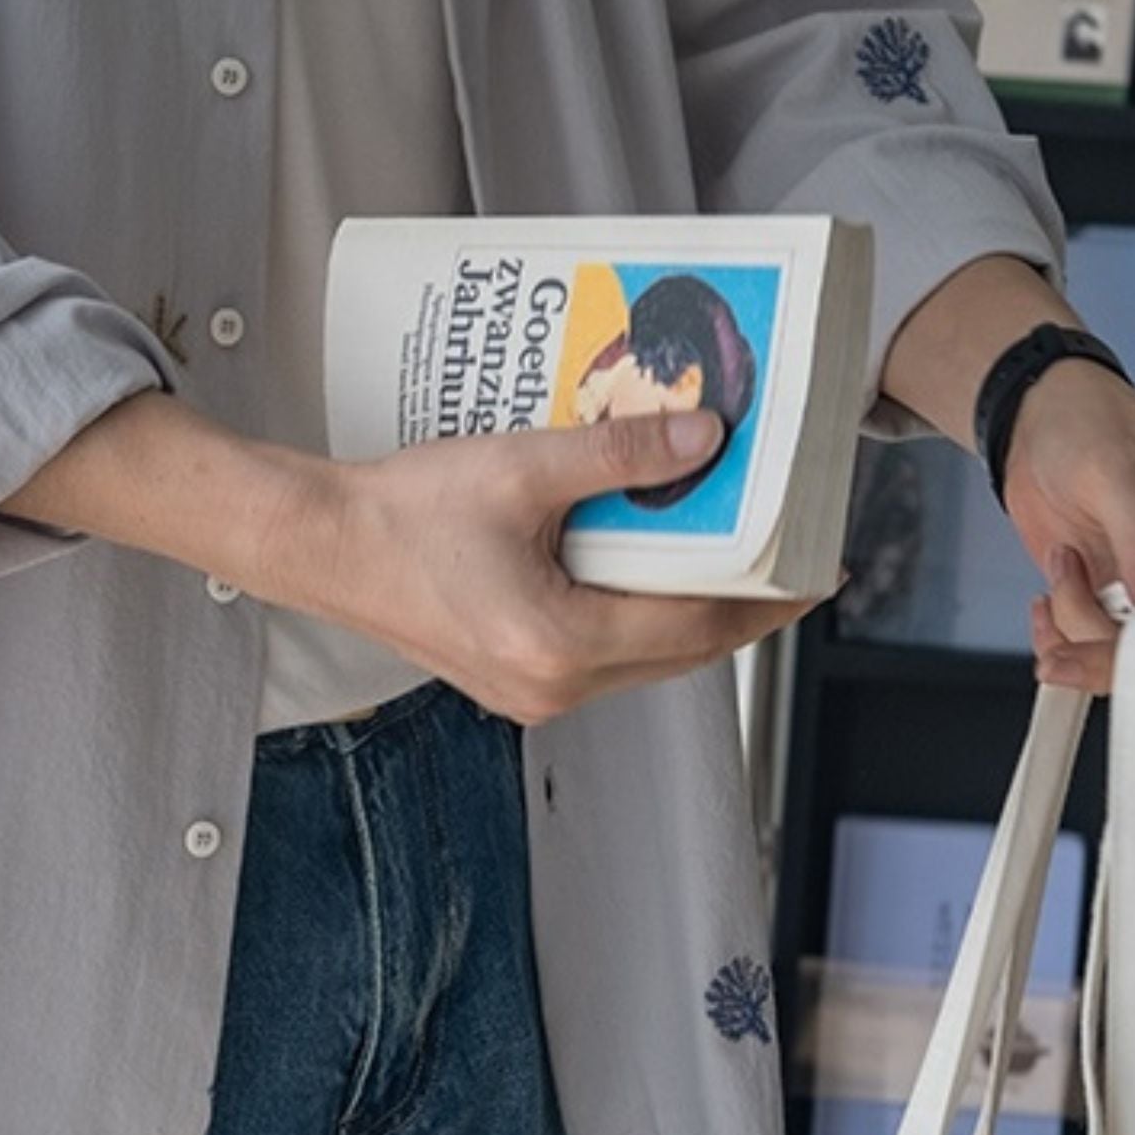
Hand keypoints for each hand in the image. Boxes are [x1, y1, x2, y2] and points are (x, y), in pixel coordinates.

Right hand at [292, 411, 820, 725]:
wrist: (321, 544)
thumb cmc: (398, 516)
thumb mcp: (520, 467)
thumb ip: (617, 455)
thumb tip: (700, 442)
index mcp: (558, 645)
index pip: (698, 628)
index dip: (766, 597)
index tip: (813, 572)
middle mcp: (551, 686)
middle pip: (681, 651)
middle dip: (736, 604)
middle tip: (780, 554)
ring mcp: (530, 691)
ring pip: (644, 656)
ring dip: (684, 607)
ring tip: (717, 548)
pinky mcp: (512, 677)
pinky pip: (603, 652)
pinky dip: (634, 611)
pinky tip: (640, 561)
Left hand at [1003, 362, 1134, 733]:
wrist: (1034, 417)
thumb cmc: (1090, 420)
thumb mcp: (1118, 469)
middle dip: (1123, 661)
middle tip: (1069, 655)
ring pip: (1128, 655)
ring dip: (1079, 633)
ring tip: (1060, 570)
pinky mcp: (1108, 598)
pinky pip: (1088, 644)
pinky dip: (1058, 636)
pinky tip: (1046, 597)